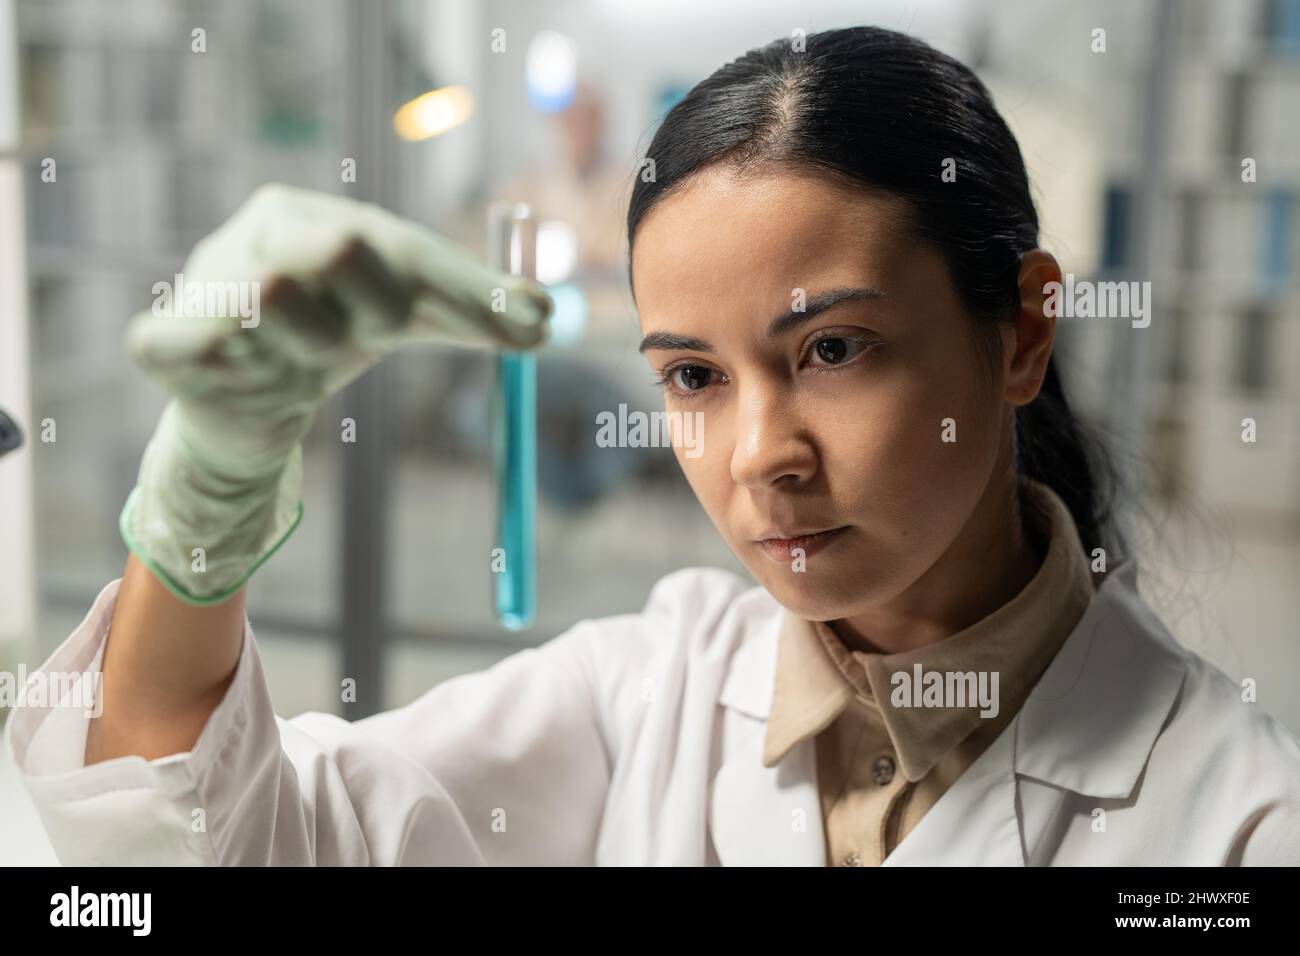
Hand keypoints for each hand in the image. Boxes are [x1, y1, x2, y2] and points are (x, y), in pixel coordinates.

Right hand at [121, 184, 552, 603]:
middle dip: (380, 306)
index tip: (531, 330)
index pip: (401, 244)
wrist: (244, 405)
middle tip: (377, 338)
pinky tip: (251, 380)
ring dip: (310, 352)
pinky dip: (252, 380)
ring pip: (280, 305)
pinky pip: (217, 356)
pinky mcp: (161, 340)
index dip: (467, 291)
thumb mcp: (406, 319)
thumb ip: (474, 312)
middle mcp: (253, 233)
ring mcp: (202, 281)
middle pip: (340, 247)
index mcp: (312, 214)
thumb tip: (549, 316)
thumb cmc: (332, 341)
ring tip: (298, 361)